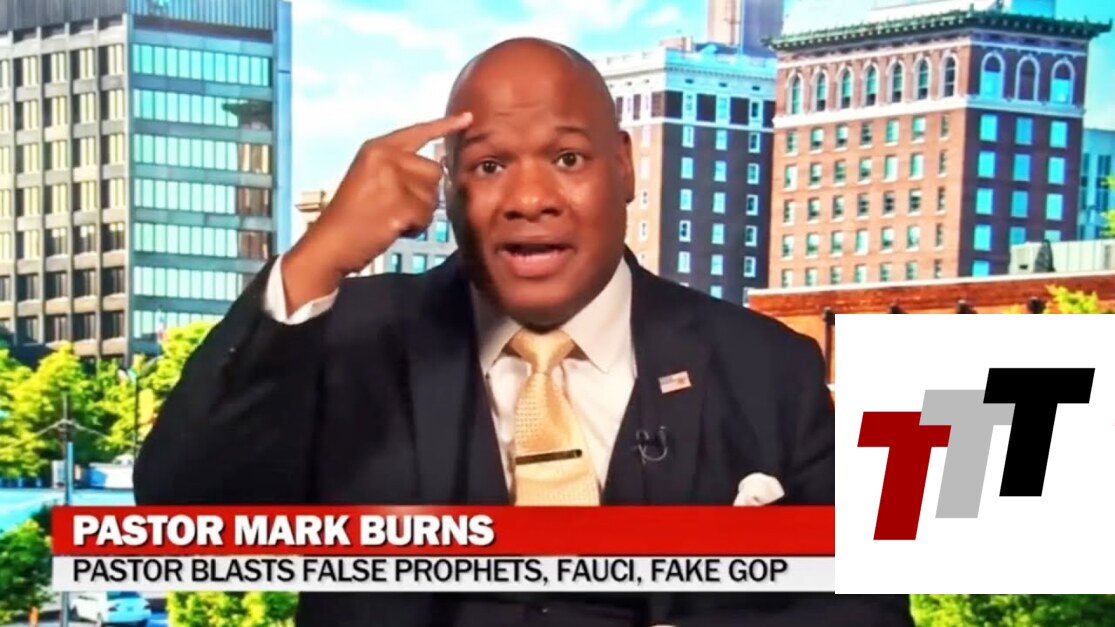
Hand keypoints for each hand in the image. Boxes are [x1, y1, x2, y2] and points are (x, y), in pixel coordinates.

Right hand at [282, 112, 472, 310]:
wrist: (331, 243)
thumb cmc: (352, 215)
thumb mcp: (370, 177)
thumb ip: (399, 167)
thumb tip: (439, 170)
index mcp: (376, 148)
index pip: (418, 132)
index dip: (445, 126)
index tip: (468, 117)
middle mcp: (386, 158)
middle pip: (434, 171)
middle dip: (423, 193)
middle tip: (395, 206)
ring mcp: (393, 180)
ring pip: (434, 196)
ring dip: (420, 212)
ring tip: (391, 217)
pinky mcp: (400, 205)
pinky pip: (427, 217)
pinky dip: (415, 228)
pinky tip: (392, 228)